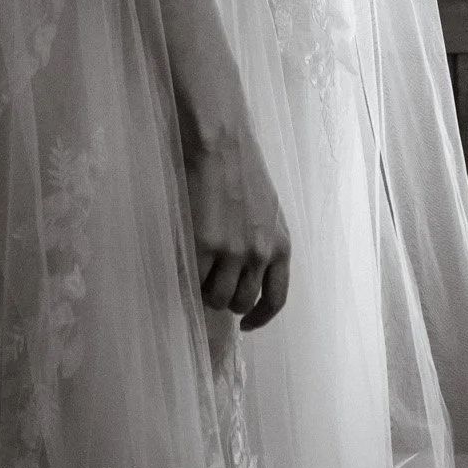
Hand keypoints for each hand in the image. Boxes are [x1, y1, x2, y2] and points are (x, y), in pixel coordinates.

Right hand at [179, 102, 291, 330]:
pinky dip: (188, 277)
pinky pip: (194, 278)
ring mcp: (233, 252)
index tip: (247, 324)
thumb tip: (248, 274)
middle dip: (227, 300)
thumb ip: (263, 243)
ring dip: (206, 290)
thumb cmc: (244, 168)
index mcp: (282, 245)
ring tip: (198, 270)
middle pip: (242, 302)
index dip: (260, 318)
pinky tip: (186, 262)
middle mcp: (261, 254)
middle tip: (213, 284)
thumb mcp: (269, 211)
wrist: (222, 142)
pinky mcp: (206, 245)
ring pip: (217, 297)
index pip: (277, 299)